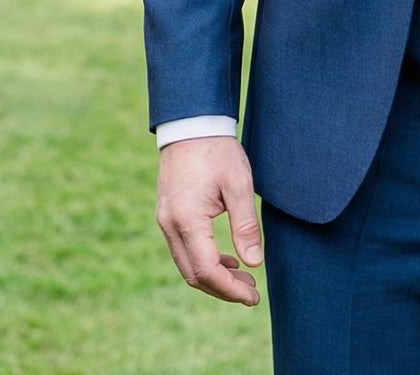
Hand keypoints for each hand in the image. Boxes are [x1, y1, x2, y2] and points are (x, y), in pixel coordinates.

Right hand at [156, 136, 263, 305]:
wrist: (191, 124)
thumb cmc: (218, 150)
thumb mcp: (239, 184)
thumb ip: (246, 226)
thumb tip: (255, 263)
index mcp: (187, 220)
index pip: (207, 271)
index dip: (231, 290)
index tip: (254, 296)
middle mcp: (170, 225)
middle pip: (194, 275)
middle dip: (223, 289)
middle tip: (252, 291)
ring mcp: (165, 221)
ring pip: (187, 265)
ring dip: (214, 276)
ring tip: (244, 277)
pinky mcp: (167, 215)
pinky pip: (183, 250)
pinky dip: (204, 260)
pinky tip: (227, 258)